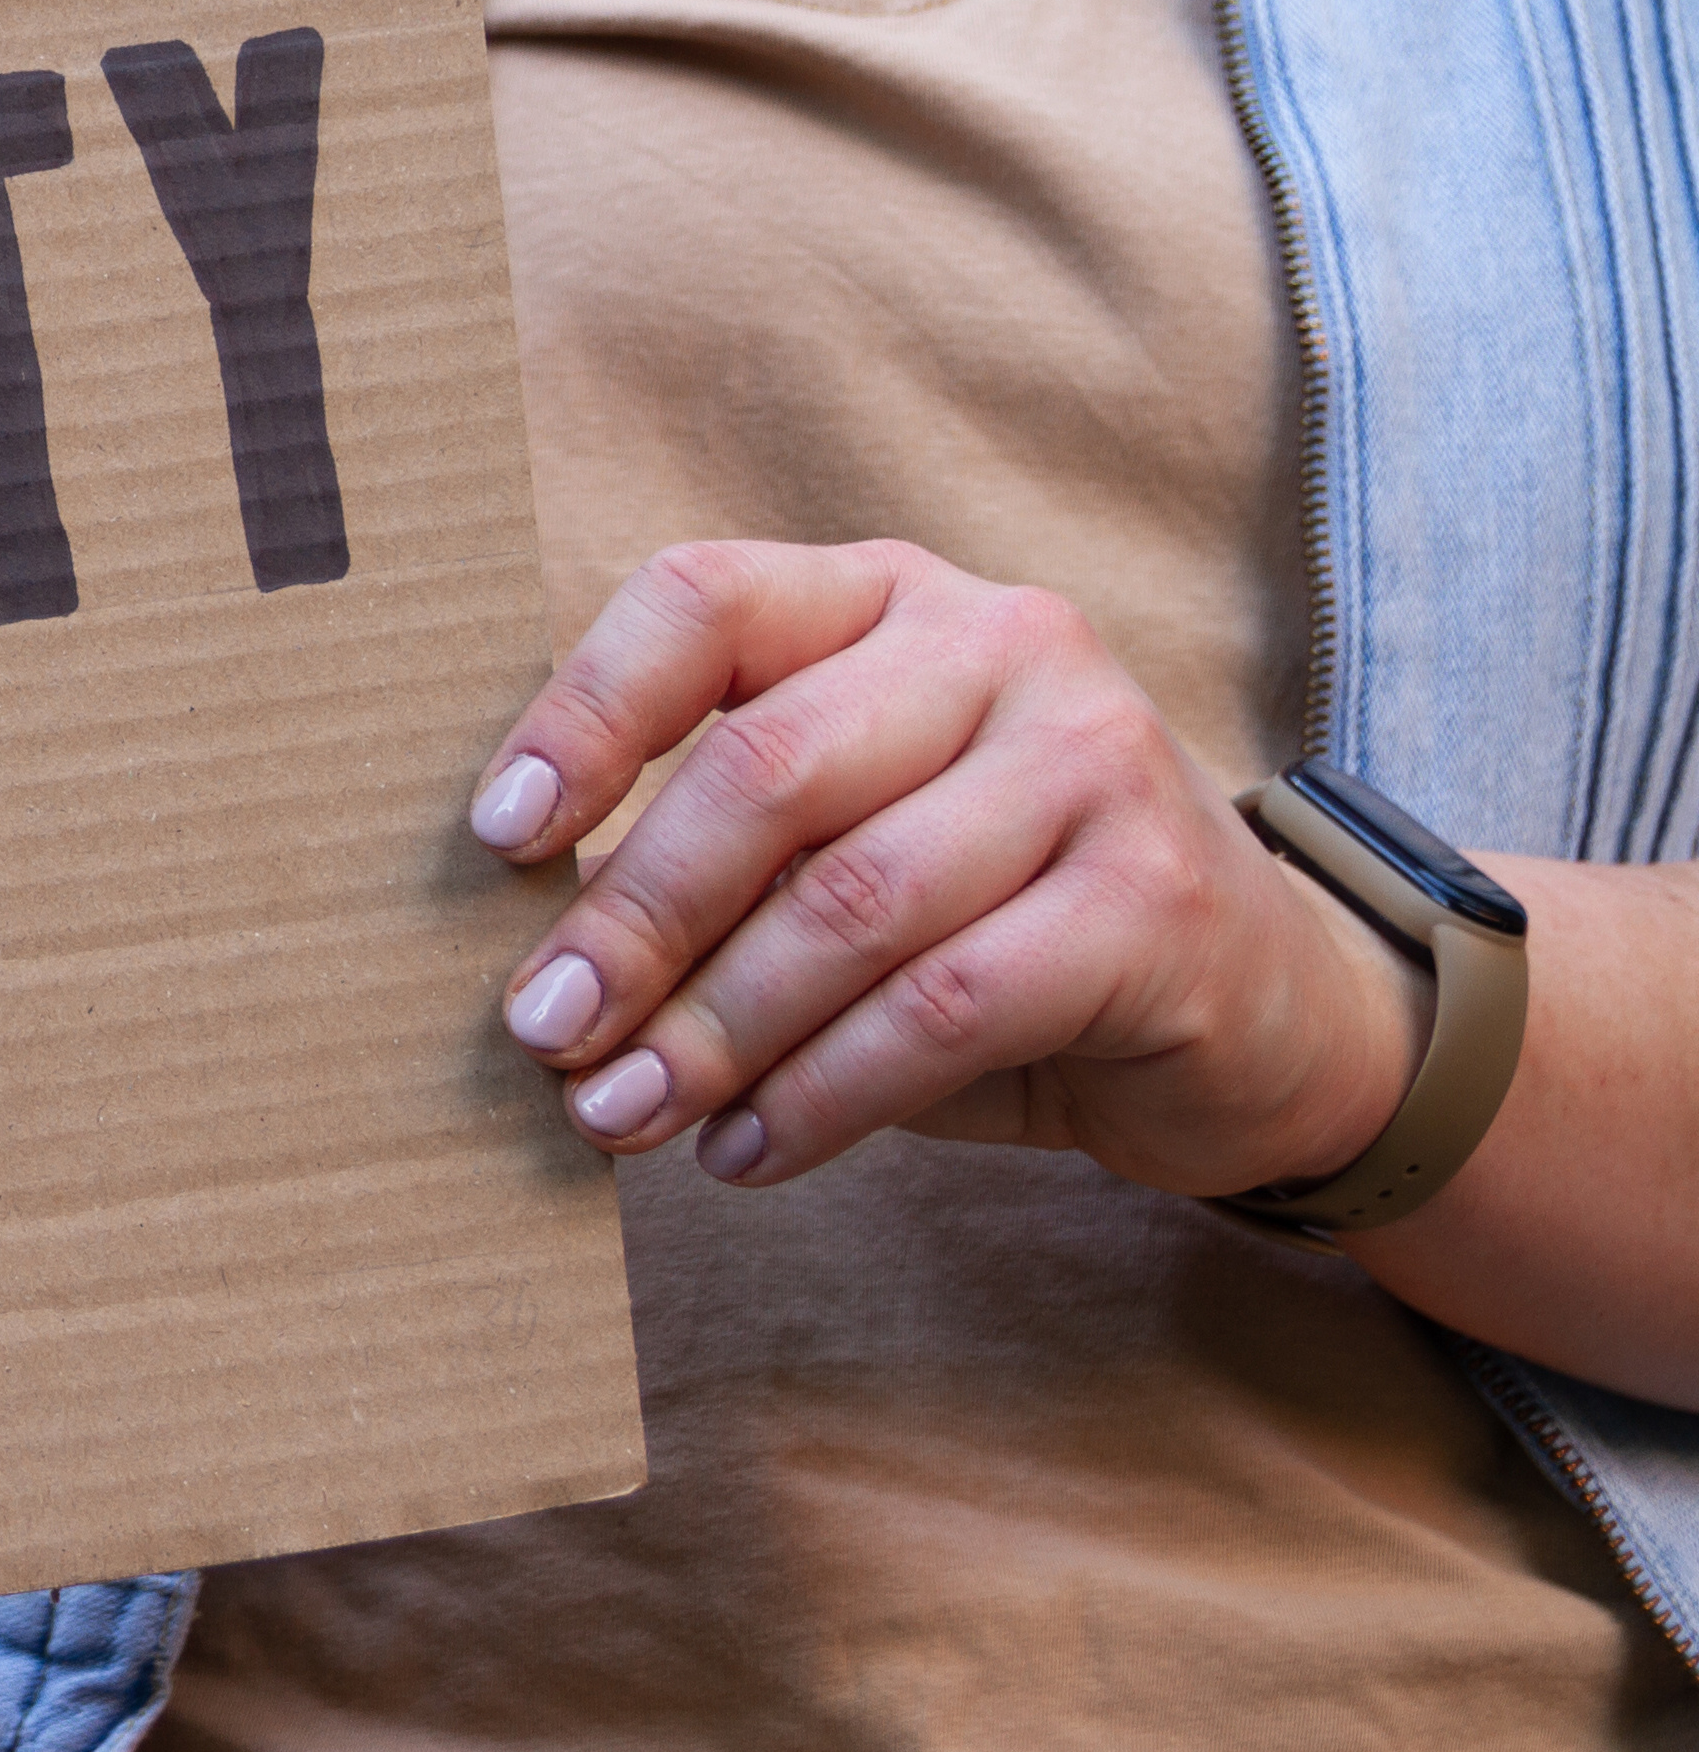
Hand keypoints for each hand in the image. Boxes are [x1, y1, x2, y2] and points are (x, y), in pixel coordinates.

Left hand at [464, 541, 1418, 1197]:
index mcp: (883, 597)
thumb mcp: (844, 842)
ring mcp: (1093, 756)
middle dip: (633, 919)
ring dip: (715, 1032)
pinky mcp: (1156, 896)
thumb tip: (538, 958)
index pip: (702, 602)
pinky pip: (945, 1007)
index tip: (498, 839)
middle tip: (542, 1031)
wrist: (1253, 1005)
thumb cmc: (988, 913)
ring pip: (851, 904)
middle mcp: (999, 641)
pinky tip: (748, 1154)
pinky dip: (822, 1097)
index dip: (584, 713)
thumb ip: (719, 856)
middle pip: (766, 770)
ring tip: (625, 1116)